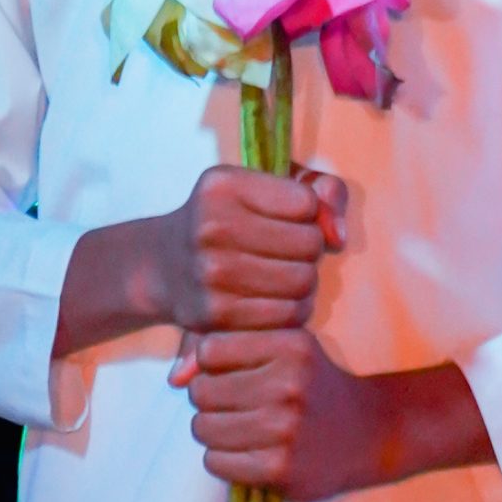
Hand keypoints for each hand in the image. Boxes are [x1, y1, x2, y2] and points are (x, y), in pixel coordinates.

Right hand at [159, 166, 347, 337]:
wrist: (163, 267)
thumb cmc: (226, 219)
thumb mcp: (263, 185)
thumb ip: (318, 190)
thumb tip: (338, 236)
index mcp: (223, 186)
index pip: (306, 202)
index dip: (307, 212)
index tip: (286, 218)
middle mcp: (212, 227)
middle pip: (310, 244)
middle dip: (309, 250)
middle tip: (288, 252)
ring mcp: (211, 274)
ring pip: (304, 283)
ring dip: (305, 282)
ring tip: (284, 276)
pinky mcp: (216, 316)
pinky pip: (287, 317)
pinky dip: (292, 311)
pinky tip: (274, 300)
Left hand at [185, 327, 373, 501]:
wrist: (366, 433)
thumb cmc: (311, 384)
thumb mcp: (281, 350)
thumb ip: (228, 350)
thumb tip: (176, 377)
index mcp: (290, 344)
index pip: (210, 349)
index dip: (211, 365)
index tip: (229, 374)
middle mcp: (289, 383)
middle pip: (201, 391)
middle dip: (207, 401)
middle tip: (231, 407)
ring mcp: (285, 428)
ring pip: (203, 428)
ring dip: (212, 432)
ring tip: (238, 430)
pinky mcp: (279, 469)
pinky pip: (215, 462)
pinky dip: (223, 460)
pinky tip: (247, 453)